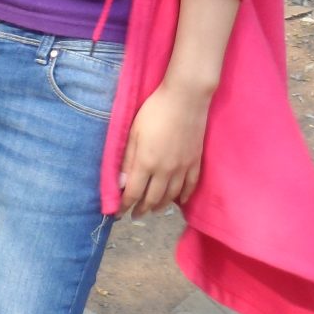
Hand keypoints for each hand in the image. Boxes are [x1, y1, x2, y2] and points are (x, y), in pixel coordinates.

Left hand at [117, 81, 208, 217]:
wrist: (186, 98)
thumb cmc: (155, 110)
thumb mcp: (133, 132)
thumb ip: (127, 159)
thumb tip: (120, 183)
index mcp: (146, 162)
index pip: (133, 192)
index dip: (125, 205)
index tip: (118, 212)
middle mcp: (165, 170)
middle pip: (152, 198)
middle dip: (142, 209)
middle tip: (135, 215)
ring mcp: (183, 167)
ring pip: (171, 196)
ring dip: (160, 206)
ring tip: (153, 210)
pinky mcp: (195, 161)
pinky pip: (190, 186)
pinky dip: (183, 197)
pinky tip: (178, 201)